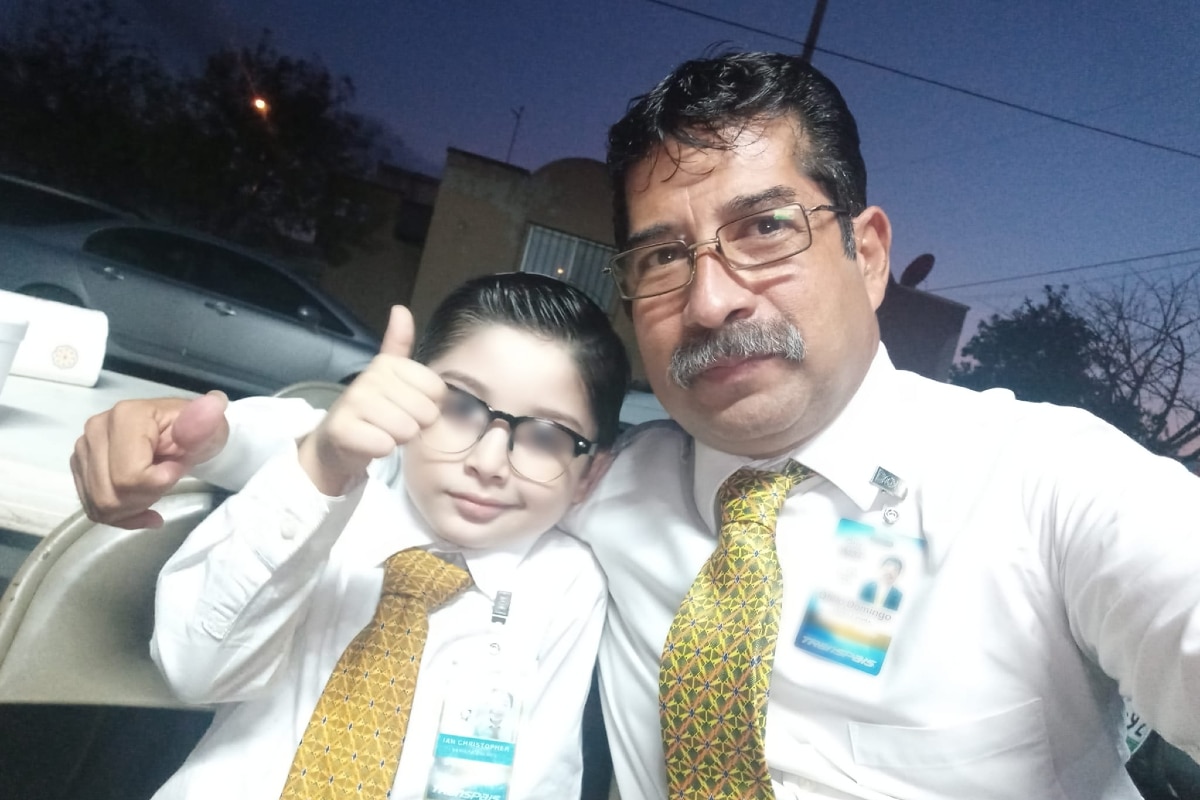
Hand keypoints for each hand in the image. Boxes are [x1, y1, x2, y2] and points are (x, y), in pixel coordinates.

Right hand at [71, 390, 230, 528]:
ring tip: (155, 491)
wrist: (187, 435)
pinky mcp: (80, 467)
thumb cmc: (199, 433)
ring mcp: (83, 449)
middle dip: (145, 498)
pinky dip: (123, 516)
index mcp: (125, 416)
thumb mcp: (211, 431)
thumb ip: (204, 425)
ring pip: (100, 505)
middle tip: (166, 481)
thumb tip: (214, 405)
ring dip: (133, 508)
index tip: (176, 467)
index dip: (159, 483)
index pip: (130, 476)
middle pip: (110, 495)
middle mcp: (95, 430)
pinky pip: (94, 508)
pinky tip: (145, 509)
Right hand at [297, 306, 444, 494]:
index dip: (428, 405)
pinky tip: (369, 443)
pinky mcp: (344, 430)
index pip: (437, 390)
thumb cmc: (371, 409)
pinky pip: (385, 445)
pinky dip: (381, 450)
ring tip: (380, 431)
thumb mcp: (389, 375)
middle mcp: (370, 377)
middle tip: (391, 422)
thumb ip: (399, 344)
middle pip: (426, 413)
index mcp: (388, 363)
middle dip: (414, 424)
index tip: (406, 405)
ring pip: (407, 430)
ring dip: (397, 439)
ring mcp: (354, 403)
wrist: (334, 441)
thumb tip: (401, 309)